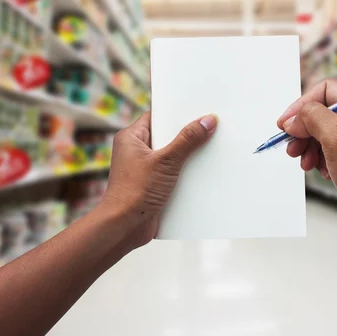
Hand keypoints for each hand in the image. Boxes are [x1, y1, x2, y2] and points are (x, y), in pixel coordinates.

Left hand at [96, 112, 217, 249]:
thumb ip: (188, 140)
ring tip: (212, 149)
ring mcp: (145, 169)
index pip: (157, 116)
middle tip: (211, 127)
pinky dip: (186, 174)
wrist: (124, 227)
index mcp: (132, 138)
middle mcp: (136, 151)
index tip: (199, 109)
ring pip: (173, 156)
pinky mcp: (153, 185)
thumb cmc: (135, 191)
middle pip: (168, 136)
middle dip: (188, 135)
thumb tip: (208, 120)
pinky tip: (204, 173)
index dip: (177, 112)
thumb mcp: (166, 161)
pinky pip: (173, 174)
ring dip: (189, 157)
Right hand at [278, 79, 336, 238]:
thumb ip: (313, 117)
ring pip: (318, 132)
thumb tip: (294, 119)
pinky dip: (316, 159)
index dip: (302, 104)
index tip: (286, 123)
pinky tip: (319, 170)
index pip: (325, 90)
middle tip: (291, 146)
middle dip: (302, 129)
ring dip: (306, 146)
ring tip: (304, 162)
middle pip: (319, 112)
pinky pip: (324, 150)